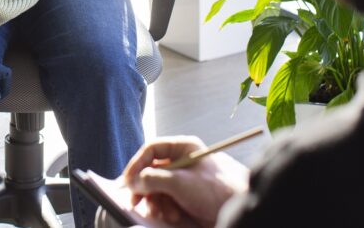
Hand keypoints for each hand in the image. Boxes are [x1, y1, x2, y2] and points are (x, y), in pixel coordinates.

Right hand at [123, 137, 249, 227]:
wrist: (236, 212)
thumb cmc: (214, 192)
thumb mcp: (179, 183)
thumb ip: (153, 179)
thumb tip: (133, 181)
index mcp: (183, 148)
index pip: (151, 149)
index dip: (137, 163)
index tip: (127, 180)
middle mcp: (182, 161)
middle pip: (151, 169)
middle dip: (144, 187)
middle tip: (135, 201)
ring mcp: (184, 179)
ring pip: (156, 187)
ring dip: (155, 201)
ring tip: (160, 212)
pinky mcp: (186, 196)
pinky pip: (165, 199)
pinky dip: (164, 208)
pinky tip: (171, 216)